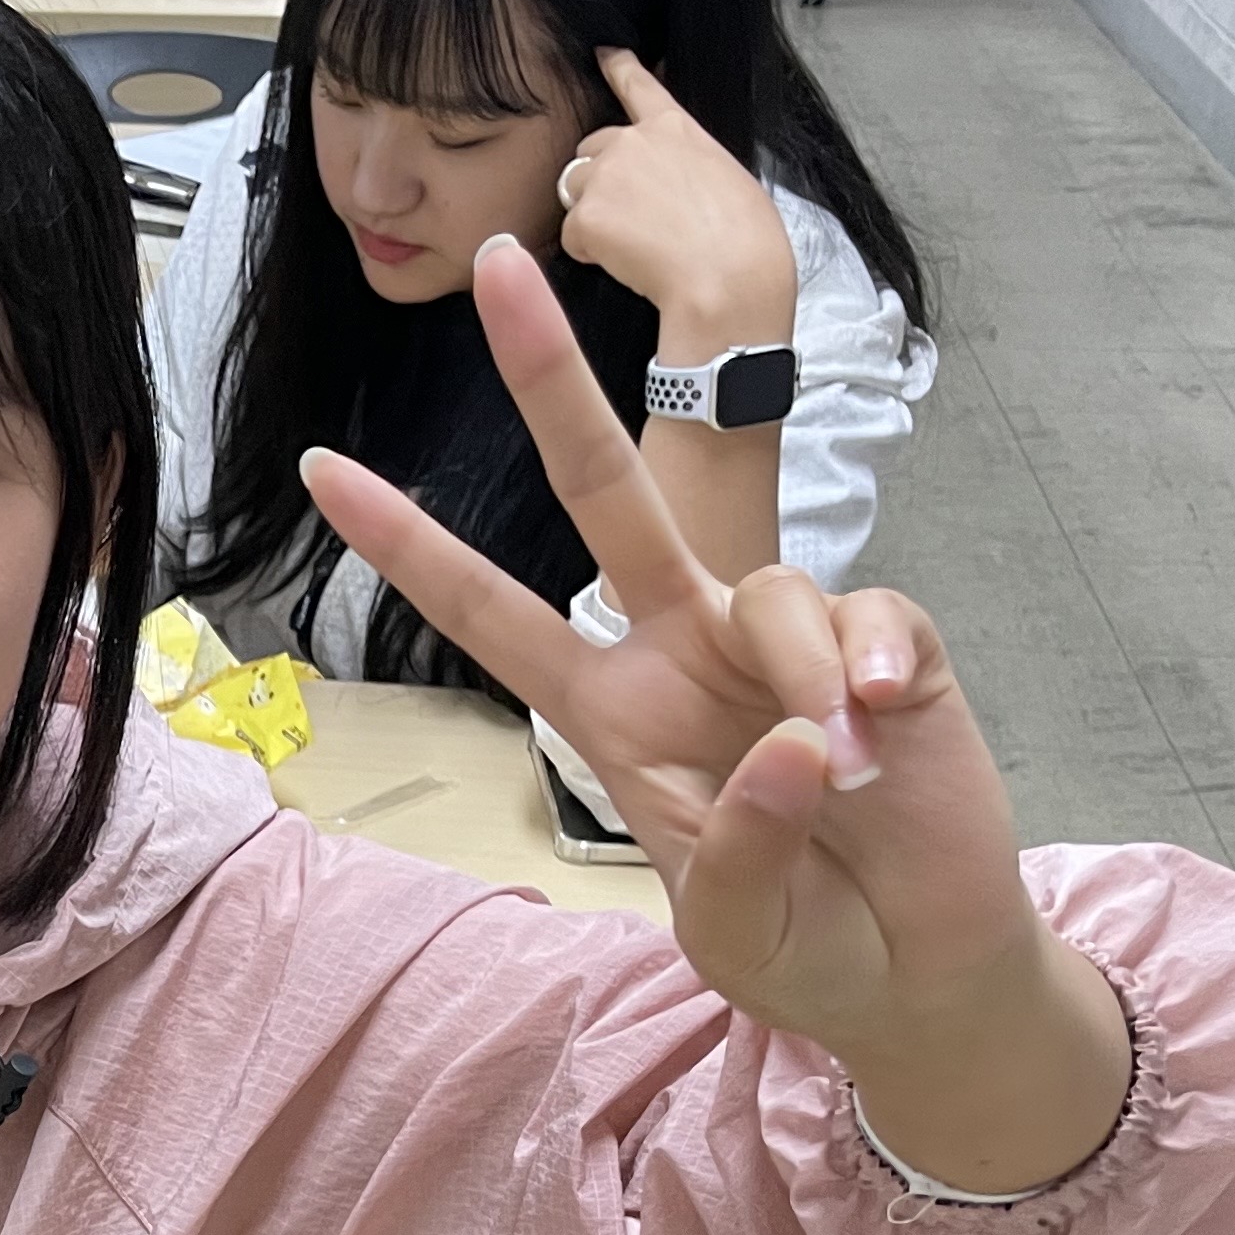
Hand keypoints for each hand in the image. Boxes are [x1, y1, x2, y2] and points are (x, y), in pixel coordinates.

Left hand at [299, 237, 1131, 1196]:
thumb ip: (739, 844)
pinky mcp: (884, 644)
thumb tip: (793, 743)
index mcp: (608, 710)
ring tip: (841, 776)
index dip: (410, 547)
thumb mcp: (731, 923)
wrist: (912, 967)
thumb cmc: (797, 943)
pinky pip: (872, 620)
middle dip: (549, 381)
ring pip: (773, 591)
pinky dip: (879, 670)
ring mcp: (779, 637)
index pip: (489, 614)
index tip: (322, 472)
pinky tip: (891, 727)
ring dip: (803, 677)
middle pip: (604, 490)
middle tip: (498, 267)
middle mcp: (681, 647)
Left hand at [558, 49, 799, 364]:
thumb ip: (685, 170)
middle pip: (591, 151)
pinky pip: (572, 237)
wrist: (730, 277)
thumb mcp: (725, 182)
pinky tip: (629, 265)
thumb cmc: (743, 241)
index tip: (604, 52)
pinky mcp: (586, 215)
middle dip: (600, 182)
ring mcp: (606, 174)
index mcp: (676, 130)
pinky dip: (590, 254)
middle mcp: (634, 142)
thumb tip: (672, 192)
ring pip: (575, 193)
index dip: (619, 68)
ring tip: (637, 247)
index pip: (640, 87)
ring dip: (593, 218)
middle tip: (634, 222)